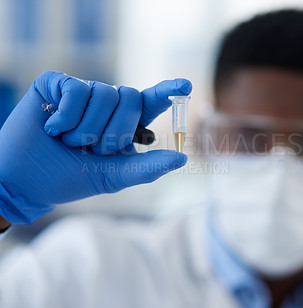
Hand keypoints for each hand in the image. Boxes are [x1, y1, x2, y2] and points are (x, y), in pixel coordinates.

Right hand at [0, 71, 191, 223]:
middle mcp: (106, 104)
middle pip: (130, 97)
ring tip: (69, 141)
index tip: (186, 85)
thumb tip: (181, 158)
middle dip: (113, 131)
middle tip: (92, 149)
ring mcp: (82, 92)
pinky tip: (52, 128)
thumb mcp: (114, 176)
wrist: (28, 182)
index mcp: (122, 123)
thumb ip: (148, 168)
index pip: (150, 101)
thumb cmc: (71, 178)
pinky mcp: (57, 84)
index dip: (167, 90)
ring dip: (86, 129)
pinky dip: (66, 118)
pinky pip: (76, 90)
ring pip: (104, 94)